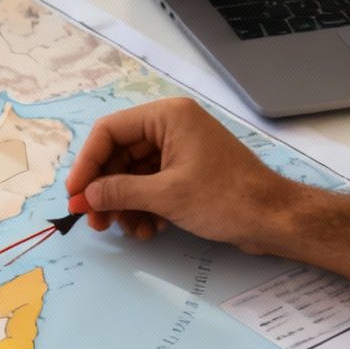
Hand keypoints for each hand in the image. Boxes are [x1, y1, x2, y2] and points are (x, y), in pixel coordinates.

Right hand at [65, 96, 299, 252]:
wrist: (274, 219)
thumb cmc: (225, 198)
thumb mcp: (165, 195)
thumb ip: (119, 192)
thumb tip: (84, 196)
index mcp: (167, 116)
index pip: (109, 132)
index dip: (87, 164)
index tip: (76, 195)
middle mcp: (171, 126)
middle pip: (119, 155)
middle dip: (107, 191)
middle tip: (96, 223)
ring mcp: (180, 149)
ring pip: (134, 175)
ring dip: (127, 205)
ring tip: (131, 232)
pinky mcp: (188, 171)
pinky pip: (152, 185)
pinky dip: (145, 208)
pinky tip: (150, 230)